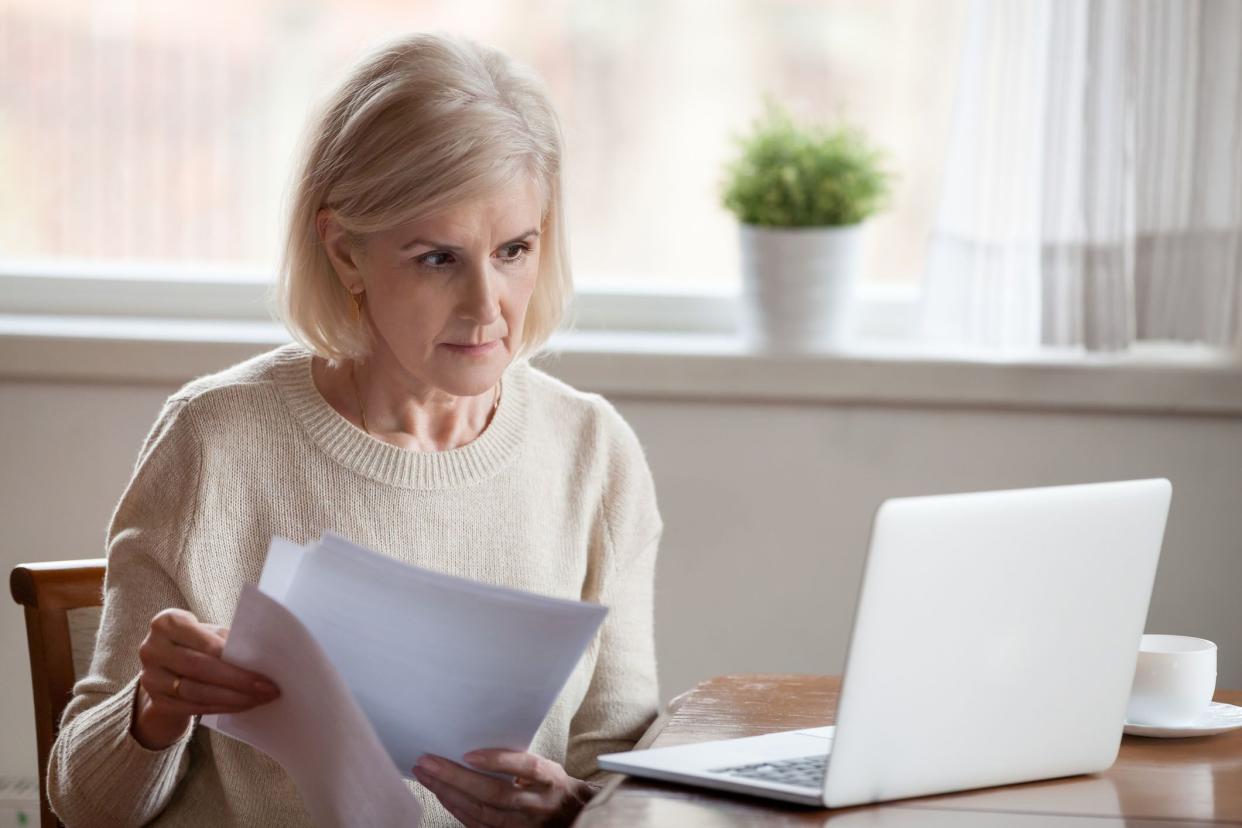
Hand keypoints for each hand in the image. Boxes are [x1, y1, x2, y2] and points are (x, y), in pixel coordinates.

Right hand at [131, 608, 280, 749]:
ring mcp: (150, 678)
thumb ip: (226, 640)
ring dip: (234, 697)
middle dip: (238, 679)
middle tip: (268, 687)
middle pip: (199, 667)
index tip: (257, 663)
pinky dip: (221, 707)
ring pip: (197, 691)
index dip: (227, 652)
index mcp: (166, 623)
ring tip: (260, 698)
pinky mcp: (157, 702)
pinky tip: (242, 706)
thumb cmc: (197, 644)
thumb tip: (260, 656)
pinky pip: (193, 707)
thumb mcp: (208, 634)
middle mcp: (151, 649)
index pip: (200, 638)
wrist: (167, 669)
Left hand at [412, 750, 595, 827]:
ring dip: (449, 794)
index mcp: (551, 779)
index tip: (469, 754)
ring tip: (426, 776)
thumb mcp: (548, 768)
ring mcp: (524, 825)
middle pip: (494, 793)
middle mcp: (538, 804)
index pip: (526, 767)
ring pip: (481, 812)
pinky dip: (457, 810)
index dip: (498, 761)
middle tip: (428, 762)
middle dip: (456, 777)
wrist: (574, 817)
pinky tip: (442, 796)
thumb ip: (520, 761)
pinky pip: (479, 826)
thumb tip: (479, 745)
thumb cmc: (554, 787)